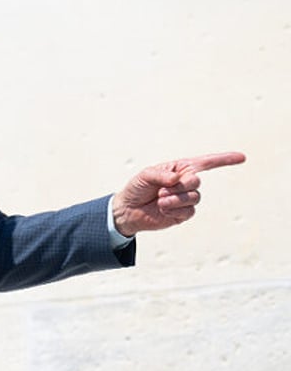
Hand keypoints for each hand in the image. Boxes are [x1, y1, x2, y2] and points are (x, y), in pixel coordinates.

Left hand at [112, 152, 245, 236]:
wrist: (129, 210)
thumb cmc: (136, 188)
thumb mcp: (145, 175)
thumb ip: (160, 175)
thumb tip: (177, 180)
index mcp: (179, 169)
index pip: (205, 163)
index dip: (223, 160)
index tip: (241, 157)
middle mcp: (185, 182)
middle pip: (196, 181)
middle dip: (180, 185)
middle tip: (161, 190)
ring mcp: (186, 198)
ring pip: (193, 197)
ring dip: (173, 199)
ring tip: (159, 200)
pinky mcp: (183, 213)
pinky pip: (188, 211)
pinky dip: (173, 209)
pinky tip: (162, 209)